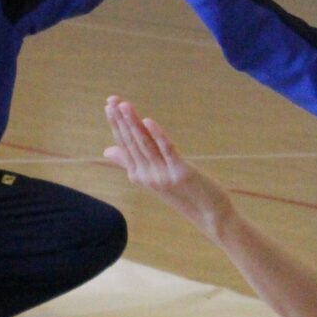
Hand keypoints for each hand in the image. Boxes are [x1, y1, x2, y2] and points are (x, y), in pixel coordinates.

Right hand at [102, 96, 230, 229]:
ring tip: (125, 106)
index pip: (123, 144)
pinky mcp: (180, 173)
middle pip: (131, 142)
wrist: (209, 215)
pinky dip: (157, 135)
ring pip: (144, 144)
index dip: (116, 124)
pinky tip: (149, 121)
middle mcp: (146, 174)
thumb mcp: (153, 177)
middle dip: (120, 120)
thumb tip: (106, 150)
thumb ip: (130, 162)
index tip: (109, 104)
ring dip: (134, 123)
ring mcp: (162, 174)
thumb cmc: (183, 194)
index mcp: (137, 174)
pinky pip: (166, 151)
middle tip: (111, 100)